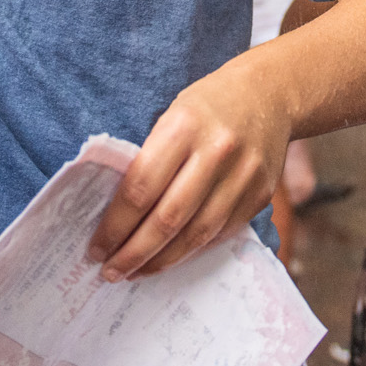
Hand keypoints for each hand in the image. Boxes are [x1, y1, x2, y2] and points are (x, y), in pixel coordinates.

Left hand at [86, 62, 287, 278]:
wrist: (270, 94)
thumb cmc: (206, 105)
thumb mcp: (171, 115)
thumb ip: (152, 158)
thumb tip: (118, 213)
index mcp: (183, 126)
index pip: (141, 187)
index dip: (116, 224)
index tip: (95, 247)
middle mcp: (216, 152)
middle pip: (169, 218)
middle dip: (134, 252)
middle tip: (110, 271)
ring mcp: (244, 176)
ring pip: (198, 233)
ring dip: (163, 261)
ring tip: (136, 272)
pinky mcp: (261, 194)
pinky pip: (222, 233)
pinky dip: (193, 251)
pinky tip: (171, 258)